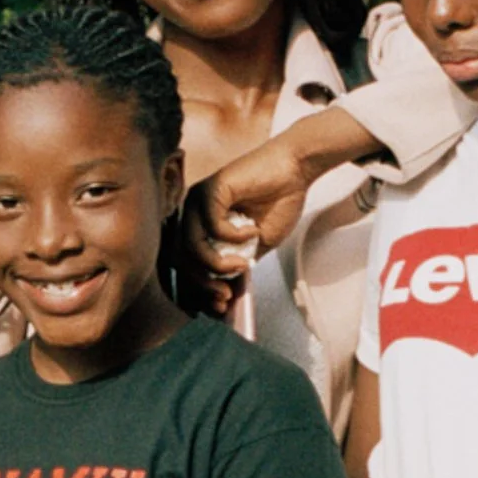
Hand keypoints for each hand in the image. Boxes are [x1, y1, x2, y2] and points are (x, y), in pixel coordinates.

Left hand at [186, 134, 315, 307]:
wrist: (295, 170)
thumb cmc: (278, 201)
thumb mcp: (256, 246)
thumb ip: (237, 264)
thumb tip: (225, 291)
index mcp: (200, 226)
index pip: (187, 264)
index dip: (200, 289)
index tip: (220, 307)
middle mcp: (193, 213)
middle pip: (182, 258)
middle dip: (204, 283)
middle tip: (226, 296)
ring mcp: (199, 200)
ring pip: (191, 244)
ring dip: (216, 264)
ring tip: (241, 265)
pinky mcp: (211, 188)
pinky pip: (211, 225)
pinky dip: (233, 236)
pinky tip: (252, 231)